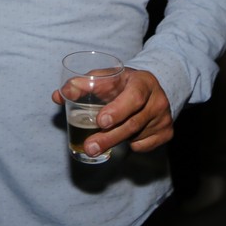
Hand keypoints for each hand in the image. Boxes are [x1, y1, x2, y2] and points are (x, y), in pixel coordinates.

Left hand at [51, 68, 173, 155]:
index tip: (100, 121)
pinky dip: (130, 143)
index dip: (118, 110)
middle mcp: (158, 100)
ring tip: (105, 133)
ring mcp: (164, 118)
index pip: (133, 97)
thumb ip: (81, 84)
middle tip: (89, 147)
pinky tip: (126, 131)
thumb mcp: (105, 78)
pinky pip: (142, 146)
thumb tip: (58, 96)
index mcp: (143, 82)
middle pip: (132, 124)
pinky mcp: (167, 133)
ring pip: (135, 137)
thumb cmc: (122, 83)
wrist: (152, 88)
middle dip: (108, 138)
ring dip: (116, 138)